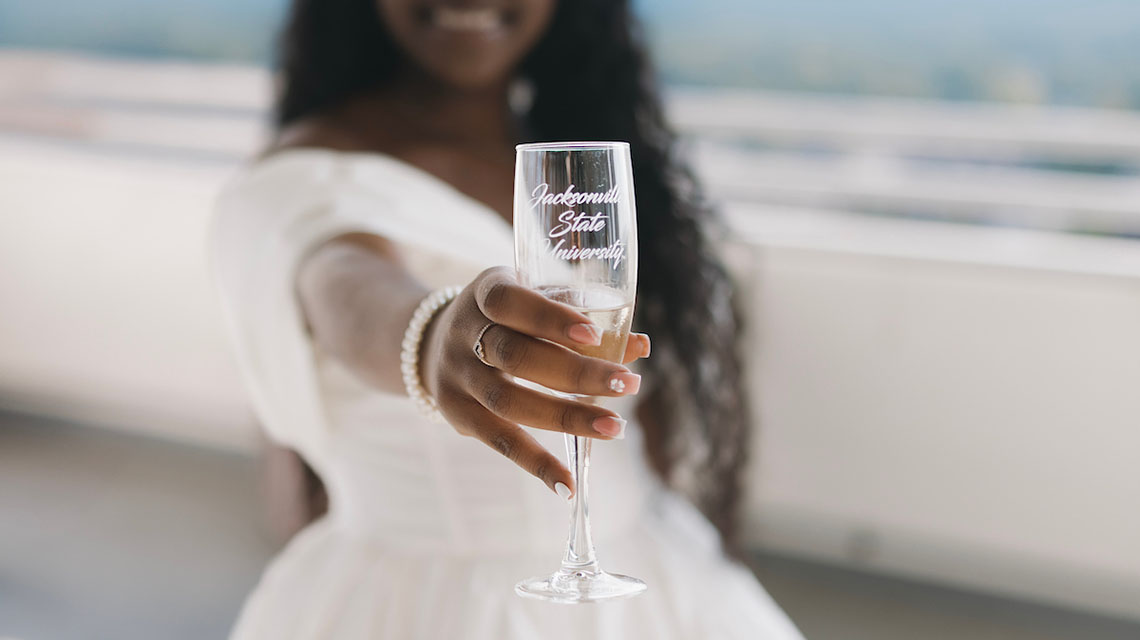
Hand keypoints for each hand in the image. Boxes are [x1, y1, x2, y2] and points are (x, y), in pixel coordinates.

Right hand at [419, 267, 650, 497]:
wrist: (434, 343)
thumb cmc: (507, 318)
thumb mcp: (534, 300)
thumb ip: (583, 316)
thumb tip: (640, 346)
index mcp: (487, 292)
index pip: (510, 302)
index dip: (550, 318)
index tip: (594, 334)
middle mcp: (465, 333)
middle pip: (517, 356)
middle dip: (576, 373)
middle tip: (626, 383)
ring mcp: (458, 377)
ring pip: (509, 402)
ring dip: (567, 417)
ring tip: (614, 427)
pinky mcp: (458, 415)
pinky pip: (499, 442)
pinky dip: (535, 464)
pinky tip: (567, 486)